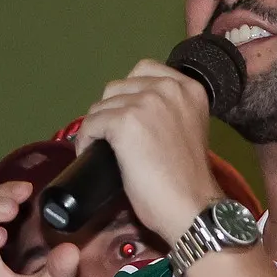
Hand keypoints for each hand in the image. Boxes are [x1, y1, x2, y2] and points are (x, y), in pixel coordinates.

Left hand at [75, 60, 221, 241]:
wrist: (191, 206)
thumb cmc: (188, 179)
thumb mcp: (188, 129)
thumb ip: (170, 112)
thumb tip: (135, 113)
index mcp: (189, 88)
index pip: (144, 70)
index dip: (128, 94)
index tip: (126, 118)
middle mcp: (169, 87)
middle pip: (117, 87)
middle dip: (110, 111)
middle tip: (111, 138)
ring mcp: (146, 102)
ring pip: (101, 105)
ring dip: (97, 127)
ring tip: (101, 149)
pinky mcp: (125, 121)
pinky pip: (90, 124)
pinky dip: (85, 140)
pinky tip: (90, 154)